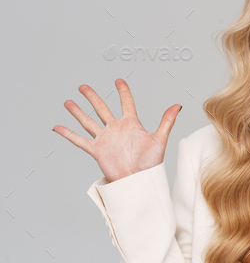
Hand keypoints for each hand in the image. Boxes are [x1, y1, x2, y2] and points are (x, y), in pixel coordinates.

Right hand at [53, 79, 181, 182]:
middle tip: (83, 87)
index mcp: (131, 124)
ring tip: (68, 102)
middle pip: (101, 108)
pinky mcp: (97, 150)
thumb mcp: (159, 139)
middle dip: (92, 97)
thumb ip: (167, 121)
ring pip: (88, 121)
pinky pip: (80, 140)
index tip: (118, 80)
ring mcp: (105, 139)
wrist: (138, 181)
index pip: (126, 103)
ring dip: (78, 112)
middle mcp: (116, 129)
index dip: (123, 91)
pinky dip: (68, 134)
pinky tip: (58, 126)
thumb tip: (178, 105)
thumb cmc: (150, 164)